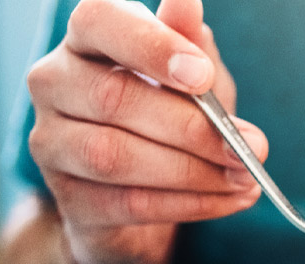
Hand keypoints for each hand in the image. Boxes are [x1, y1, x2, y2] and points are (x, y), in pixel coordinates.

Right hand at [25, 0, 267, 263]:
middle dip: (193, 128)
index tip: (202, 75)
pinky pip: (131, 203)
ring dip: (194, 172)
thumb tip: (187, 3)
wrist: (145, 194)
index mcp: (87, 40)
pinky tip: (230, 200)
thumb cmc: (170, 119)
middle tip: (251, 148)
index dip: (151, 46)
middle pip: (115, 98)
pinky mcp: (70, 198)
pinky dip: (191, 204)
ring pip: (117, 156)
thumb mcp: (192, 79)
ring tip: (246, 179)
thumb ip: (191, 46)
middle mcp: (54, 83)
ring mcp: (52, 142)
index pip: (99, 22)